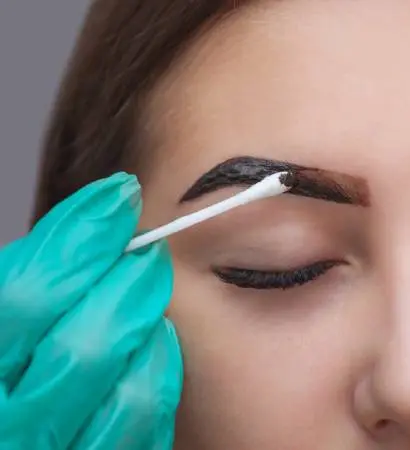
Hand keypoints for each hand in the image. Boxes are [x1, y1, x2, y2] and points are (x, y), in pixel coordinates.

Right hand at [0, 173, 182, 449]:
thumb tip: (89, 223)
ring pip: (127, 392)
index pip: (24, 296)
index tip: (120, 195)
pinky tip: (158, 338)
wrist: (17, 431)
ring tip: (150, 288)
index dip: (80, 236)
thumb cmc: (5, 370)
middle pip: (82, 346)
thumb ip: (25, 281)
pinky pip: (147, 426)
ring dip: (149, 326)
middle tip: (147, 249)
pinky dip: (159, 371)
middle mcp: (9, 426)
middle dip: (127, 283)